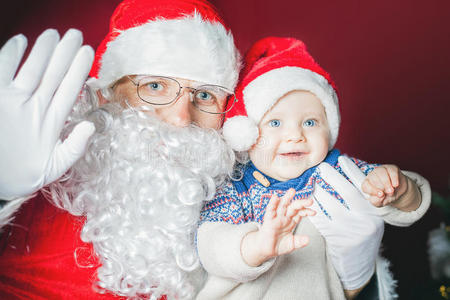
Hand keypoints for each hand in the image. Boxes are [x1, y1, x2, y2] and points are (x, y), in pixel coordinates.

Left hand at [0, 29, 94, 199]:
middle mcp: (35, 108)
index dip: (80, 69)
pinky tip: (20, 41)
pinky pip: (3, 71)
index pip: (70, 89)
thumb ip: (75, 147)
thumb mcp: (55, 168)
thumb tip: (91, 126)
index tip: (88, 53)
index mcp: (52, 123)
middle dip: (66, 52)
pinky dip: (11, 55)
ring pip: (33, 69)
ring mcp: (13, 102)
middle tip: (75, 35)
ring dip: (44, 49)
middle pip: (54, 74)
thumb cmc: (22, 174)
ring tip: (54, 33)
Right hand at [241, 188, 314, 266]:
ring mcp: (276, 218)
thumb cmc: (277, 245)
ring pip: (282, 205)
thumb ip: (299, 241)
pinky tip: (275, 198)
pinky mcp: (268, 221)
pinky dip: (272, 204)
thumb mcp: (292, 244)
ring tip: (292, 191)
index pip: (300, 213)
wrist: (265, 250)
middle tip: (309, 201)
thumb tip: (307, 239)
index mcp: (290, 221)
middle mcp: (284, 217)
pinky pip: (270, 211)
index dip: (306, 211)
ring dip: (287, 198)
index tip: (314, 212)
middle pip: (293, 207)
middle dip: (301, 203)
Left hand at [308, 156, 383, 290]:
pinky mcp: (337, 239)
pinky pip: (322, 221)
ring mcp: (351, 231)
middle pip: (346, 193)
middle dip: (333, 177)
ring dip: (319, 192)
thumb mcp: (367, 216)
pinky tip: (307, 201)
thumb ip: (361, 200)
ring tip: (312, 183)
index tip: (342, 159)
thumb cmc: (362, 232)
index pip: (363, 188)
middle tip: (321, 167)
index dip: (353, 172)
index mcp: (374, 212)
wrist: (359, 263)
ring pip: (330, 206)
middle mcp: (365, 221)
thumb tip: (347, 174)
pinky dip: (313, 210)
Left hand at [362, 164, 407, 206]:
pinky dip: (394, 178)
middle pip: (373, 178)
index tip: (381, 195)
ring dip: (387, 182)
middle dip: (382, 186)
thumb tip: (380, 197)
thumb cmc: (386, 196)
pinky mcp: (391, 168)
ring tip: (392, 190)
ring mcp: (381, 170)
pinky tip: (396, 185)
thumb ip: (377, 201)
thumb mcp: (380, 202)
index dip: (372, 190)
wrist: (398, 192)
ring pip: (381, 172)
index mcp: (367, 185)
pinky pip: (391, 171)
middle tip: (389, 193)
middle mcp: (372, 176)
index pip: (365, 186)